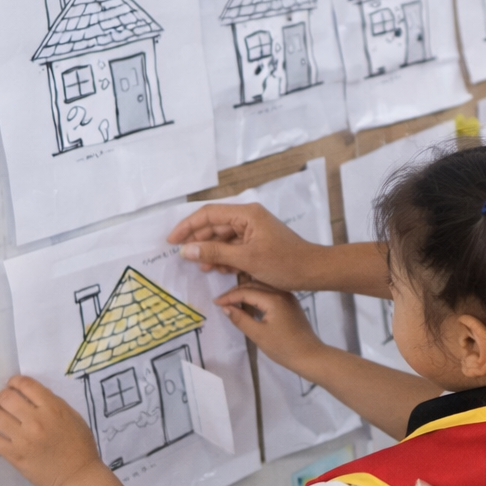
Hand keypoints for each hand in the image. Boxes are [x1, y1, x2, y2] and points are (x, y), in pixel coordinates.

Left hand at [0, 376, 103, 485]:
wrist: (77, 476)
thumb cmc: (80, 445)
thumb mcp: (73, 417)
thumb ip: (53, 404)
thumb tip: (32, 396)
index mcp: (53, 408)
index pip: (26, 385)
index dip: (15, 381)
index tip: (13, 385)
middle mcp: (36, 420)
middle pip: (6, 398)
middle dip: (3, 395)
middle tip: (5, 400)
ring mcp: (23, 439)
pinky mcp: (14, 455)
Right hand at [167, 202, 318, 283]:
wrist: (313, 271)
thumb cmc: (284, 263)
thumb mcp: (246, 259)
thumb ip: (215, 252)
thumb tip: (186, 249)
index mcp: (246, 214)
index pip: (209, 214)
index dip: (187, 226)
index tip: (172, 241)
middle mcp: (249, 217)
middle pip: (215, 225)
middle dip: (199, 241)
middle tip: (186, 258)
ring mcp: (254, 229)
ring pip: (224, 238)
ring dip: (212, 252)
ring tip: (203, 268)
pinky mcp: (258, 242)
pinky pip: (235, 246)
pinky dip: (225, 257)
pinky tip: (220, 270)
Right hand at [216, 285, 328, 372]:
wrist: (310, 355)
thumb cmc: (283, 347)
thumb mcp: (258, 335)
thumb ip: (240, 319)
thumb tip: (225, 307)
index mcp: (274, 298)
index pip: (246, 291)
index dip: (229, 296)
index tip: (215, 302)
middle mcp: (282, 292)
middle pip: (254, 285)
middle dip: (236, 292)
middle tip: (221, 301)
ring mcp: (288, 296)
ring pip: (262, 287)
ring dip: (246, 292)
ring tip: (231, 301)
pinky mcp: (291, 303)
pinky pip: (270, 293)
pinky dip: (257, 296)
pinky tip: (249, 304)